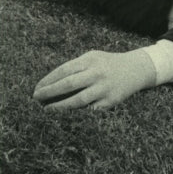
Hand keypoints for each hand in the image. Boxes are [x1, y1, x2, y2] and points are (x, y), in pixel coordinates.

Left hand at [32, 48, 156, 109]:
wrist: (136, 69)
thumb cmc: (107, 64)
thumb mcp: (92, 58)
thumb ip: (75, 68)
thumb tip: (50, 83)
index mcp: (90, 60)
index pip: (64, 70)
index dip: (48, 80)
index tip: (36, 89)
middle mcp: (97, 73)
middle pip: (68, 84)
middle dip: (49, 93)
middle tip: (36, 99)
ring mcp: (104, 88)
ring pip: (78, 100)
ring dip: (60, 106)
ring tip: (47, 109)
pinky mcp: (110, 101)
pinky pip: (89, 110)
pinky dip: (77, 112)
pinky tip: (67, 115)